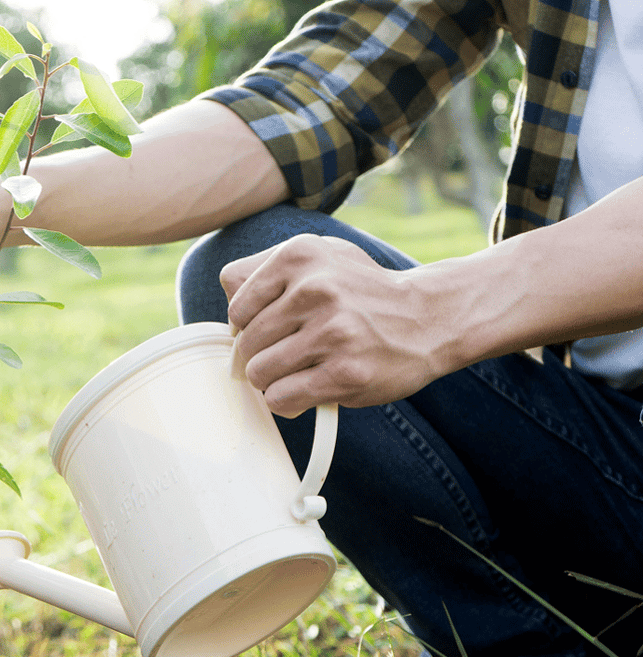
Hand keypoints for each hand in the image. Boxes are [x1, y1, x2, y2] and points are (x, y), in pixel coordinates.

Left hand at [221, 234, 450, 417]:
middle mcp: (315, 290)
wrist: (429, 317)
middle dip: (261, 356)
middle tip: (293, 352)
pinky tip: (310, 387)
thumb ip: (263, 268)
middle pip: (245, 344)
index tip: (275, 328)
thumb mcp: (319, 257)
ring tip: (303, 368)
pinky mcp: (345, 373)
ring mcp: (332, 332)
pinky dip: (287, 400)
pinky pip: (281, 398)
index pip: (236, 307)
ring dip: (274, 380)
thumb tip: (227, 299)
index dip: (248, 326)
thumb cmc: (362, 291)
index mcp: (300, 256)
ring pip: (259, 373)